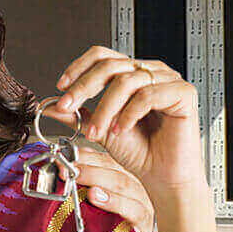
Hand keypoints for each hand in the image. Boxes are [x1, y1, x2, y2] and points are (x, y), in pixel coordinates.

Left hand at [43, 46, 206, 199]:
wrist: (161, 175)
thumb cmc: (139, 151)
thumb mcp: (98, 128)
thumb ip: (76, 114)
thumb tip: (48, 105)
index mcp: (131, 73)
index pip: (101, 55)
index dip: (78, 68)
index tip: (61, 88)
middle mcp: (150, 71)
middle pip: (110, 65)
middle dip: (84, 87)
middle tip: (67, 107)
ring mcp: (169, 80)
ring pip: (126, 81)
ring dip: (105, 108)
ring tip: (99, 132)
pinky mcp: (184, 93)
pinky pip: (148, 95)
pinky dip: (128, 114)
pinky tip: (121, 129)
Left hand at [55, 146, 158, 231]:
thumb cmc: (95, 225)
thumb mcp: (85, 199)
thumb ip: (78, 182)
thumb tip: (58, 166)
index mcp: (122, 182)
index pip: (107, 164)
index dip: (86, 159)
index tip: (66, 160)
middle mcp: (135, 198)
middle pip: (120, 181)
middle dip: (94, 175)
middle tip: (74, 174)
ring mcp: (143, 221)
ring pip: (135, 207)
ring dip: (114, 200)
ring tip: (93, 195)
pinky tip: (122, 230)